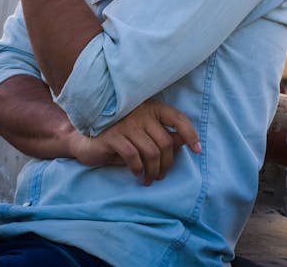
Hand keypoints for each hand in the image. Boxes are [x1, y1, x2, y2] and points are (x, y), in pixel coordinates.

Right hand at [66, 99, 200, 185]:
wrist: (88, 137)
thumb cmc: (121, 134)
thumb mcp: (144, 133)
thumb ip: (163, 134)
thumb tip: (185, 141)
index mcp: (152, 108)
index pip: (177, 118)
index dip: (190, 134)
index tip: (198, 150)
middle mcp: (141, 113)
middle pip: (165, 142)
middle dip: (167, 164)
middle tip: (161, 176)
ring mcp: (127, 123)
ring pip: (151, 152)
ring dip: (153, 171)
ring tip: (150, 179)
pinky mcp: (113, 135)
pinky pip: (133, 156)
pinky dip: (139, 169)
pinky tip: (138, 175)